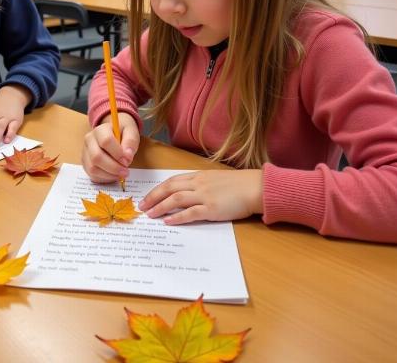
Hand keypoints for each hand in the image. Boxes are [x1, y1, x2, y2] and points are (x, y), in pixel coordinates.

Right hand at [81, 112, 139, 182]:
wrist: (114, 133)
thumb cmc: (122, 133)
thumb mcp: (131, 132)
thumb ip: (130, 142)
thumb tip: (127, 156)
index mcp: (100, 130)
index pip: (105, 141)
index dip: (117, 153)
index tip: (127, 160)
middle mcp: (89, 140)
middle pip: (97, 157)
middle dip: (113, 167)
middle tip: (126, 171)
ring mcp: (85, 152)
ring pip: (93, 168)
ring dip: (109, 175)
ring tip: (120, 174)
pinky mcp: (85, 163)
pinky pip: (92, 175)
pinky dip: (104, 178)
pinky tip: (113, 175)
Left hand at [138, 169, 263, 223]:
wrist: (255, 187)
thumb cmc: (237, 185)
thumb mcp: (215, 179)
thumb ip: (200, 184)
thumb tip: (184, 193)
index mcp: (198, 176)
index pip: (172, 181)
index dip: (157, 189)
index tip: (147, 196)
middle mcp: (198, 184)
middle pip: (169, 188)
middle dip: (153, 197)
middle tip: (142, 206)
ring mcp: (204, 196)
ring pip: (176, 199)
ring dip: (160, 207)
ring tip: (150, 214)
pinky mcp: (212, 208)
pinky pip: (190, 213)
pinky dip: (177, 217)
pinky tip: (168, 222)